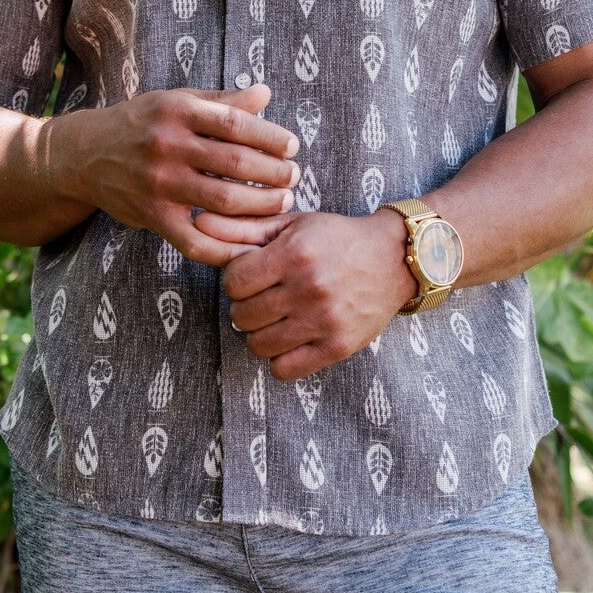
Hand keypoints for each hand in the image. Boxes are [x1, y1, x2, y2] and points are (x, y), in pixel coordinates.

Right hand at [52, 83, 299, 267]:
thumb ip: (222, 101)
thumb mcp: (178, 101)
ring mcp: (159, 183)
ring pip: (224, 200)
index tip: (293, 147)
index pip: (237, 123)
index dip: (271, 137)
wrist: (85, 154)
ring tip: (282, 203)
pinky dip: (225, 249)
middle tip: (294, 178)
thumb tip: (265, 93)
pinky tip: (249, 246)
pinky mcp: (152, 216)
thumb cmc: (142, 123)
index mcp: (179, 111)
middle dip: (275, 173)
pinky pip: (194, 240)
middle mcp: (168, 145)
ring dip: (262, 205)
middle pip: (236, 163)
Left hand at [218, 210, 416, 380]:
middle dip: (245, 307)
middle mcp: (309, 288)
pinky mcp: (337, 347)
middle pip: (242, 315)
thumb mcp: (293, 223)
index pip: (234, 282)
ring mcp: (324, 321)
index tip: (251, 276)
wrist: (393, 259)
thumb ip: (245, 228)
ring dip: (260, 333)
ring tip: (275, 319)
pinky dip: (279, 358)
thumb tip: (199, 222)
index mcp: (295, 254)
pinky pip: (284, 369)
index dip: (236, 280)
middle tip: (263, 298)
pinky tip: (289, 339)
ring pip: (258, 345)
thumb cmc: (336, 238)